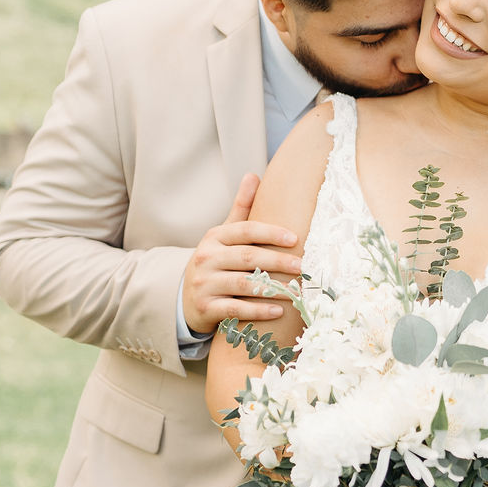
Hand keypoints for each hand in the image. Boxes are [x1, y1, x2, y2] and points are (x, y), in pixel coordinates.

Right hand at [181, 174, 302, 335]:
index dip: (270, 233)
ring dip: (272, 288)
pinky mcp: (206, 308)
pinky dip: (258, 311)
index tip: (294, 239)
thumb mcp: (223, 234)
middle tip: (302, 266)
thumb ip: (241, 208)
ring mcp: (204, 284)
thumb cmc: (215, 262)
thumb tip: (253, 175)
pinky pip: (235, 310)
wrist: (185, 298)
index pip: (245, 231)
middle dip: (277, 262)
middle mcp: (206, 258)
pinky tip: (278, 311)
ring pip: (243, 285)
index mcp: (214, 237)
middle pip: (247, 258)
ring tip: (296, 292)